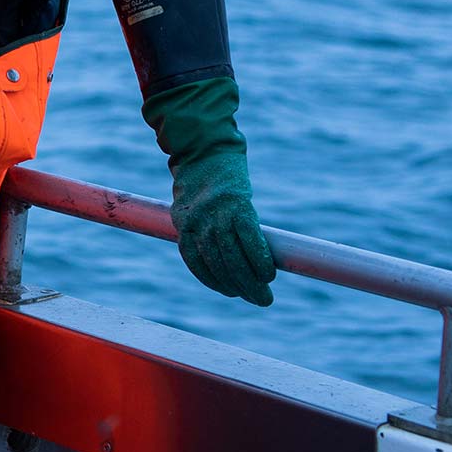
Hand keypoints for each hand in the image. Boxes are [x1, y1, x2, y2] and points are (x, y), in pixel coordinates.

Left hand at [170, 150, 276, 305]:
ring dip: (251, 281)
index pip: (196, 261)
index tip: (233, 293)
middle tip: (260, 300)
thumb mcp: (191, 205)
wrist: (207, 150)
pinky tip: (268, 273)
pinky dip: (259, 260)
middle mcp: (198, 222)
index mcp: (184, 224)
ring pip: (233, 257)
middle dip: (240, 288)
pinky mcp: (238, 206)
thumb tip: (221, 259)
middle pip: (219, 263)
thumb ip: (200, 228)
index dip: (214, 282)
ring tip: (265, 294)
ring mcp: (217, 214)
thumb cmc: (202, 181)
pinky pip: (249, 240)